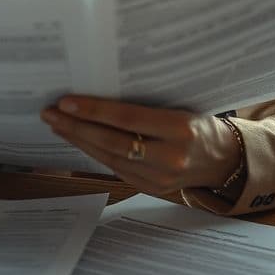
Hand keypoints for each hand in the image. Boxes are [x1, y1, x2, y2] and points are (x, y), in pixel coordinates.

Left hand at [40, 96, 240, 196]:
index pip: (127, 118)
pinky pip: (115, 168)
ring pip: (109, 157)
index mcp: (180, 128)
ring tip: (57, 124)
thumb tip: (100, 85)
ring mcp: (160, 178)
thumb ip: (146, 103)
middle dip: (76, 127)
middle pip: (112, 142)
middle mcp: (170, 157)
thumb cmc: (200, 123)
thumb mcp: (181, 105)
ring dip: (79, 140)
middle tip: (50, 113)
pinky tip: (78, 139)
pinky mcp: (151, 188)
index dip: (94, 110)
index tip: (66, 101)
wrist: (224, 160)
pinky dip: (93, 153)